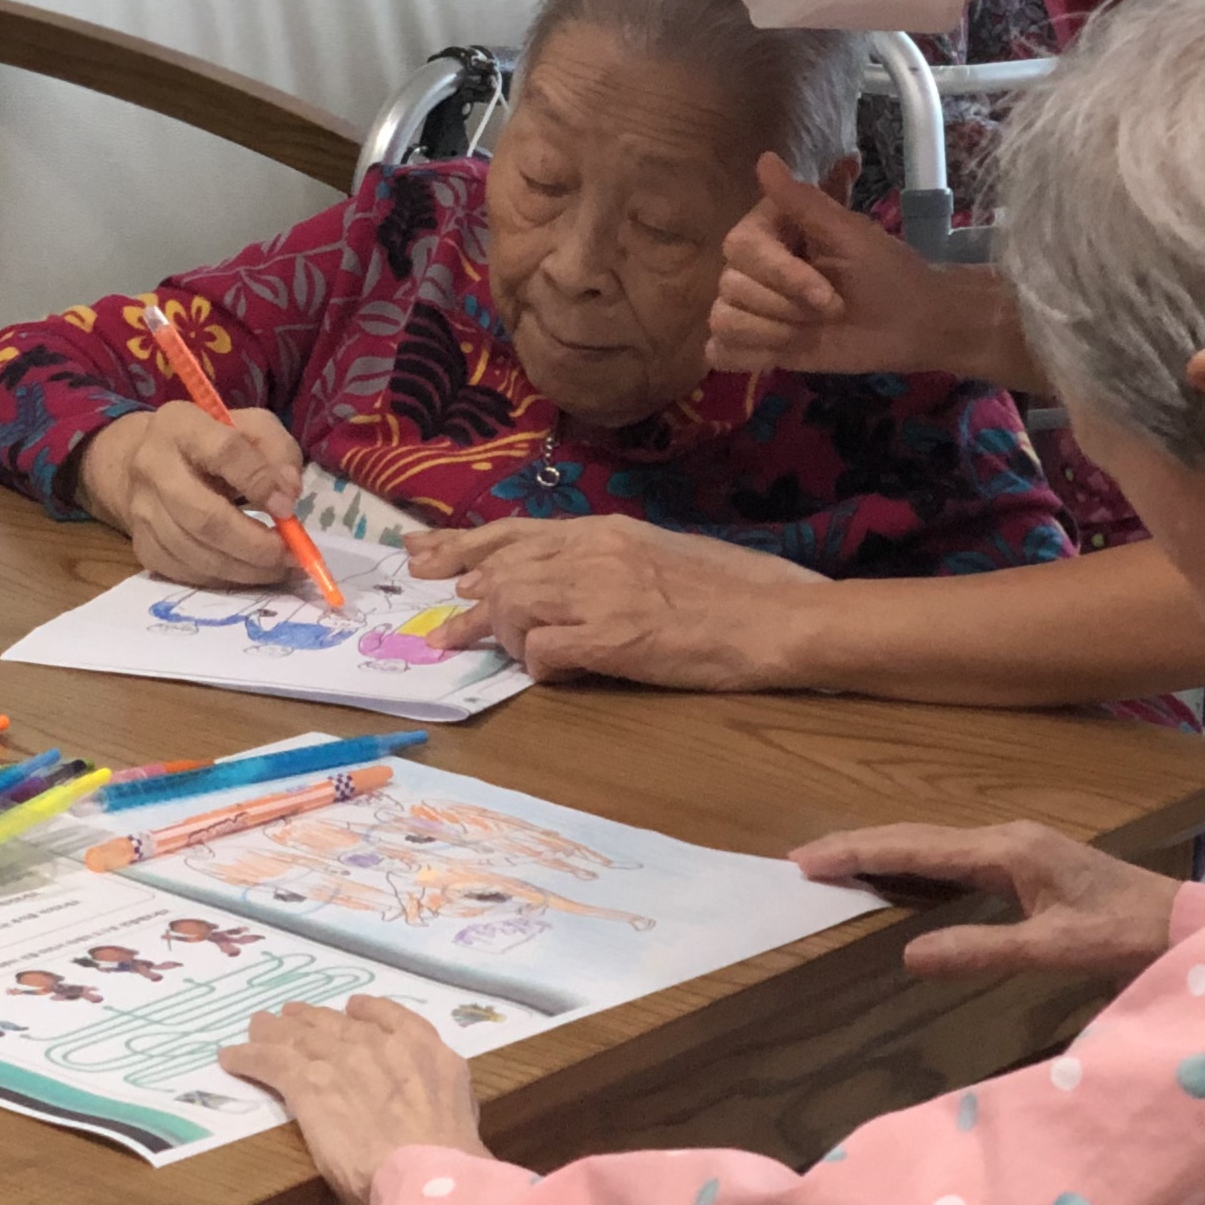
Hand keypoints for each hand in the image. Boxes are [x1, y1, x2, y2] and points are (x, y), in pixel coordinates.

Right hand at [77, 403, 308, 588]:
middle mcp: (152, 466)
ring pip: (195, 553)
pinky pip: (185, 573)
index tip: (289, 508)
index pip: (224, 452)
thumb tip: (288, 495)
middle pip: (204, 517)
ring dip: (245, 569)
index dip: (260, 482)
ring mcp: (142, 510)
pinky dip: (223, 579)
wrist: (144, 461)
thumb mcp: (250, 428)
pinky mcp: (142, 545)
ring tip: (278, 570)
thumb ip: (278, 451)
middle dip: (255, 545)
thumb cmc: (210, 443)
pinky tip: (247, 572)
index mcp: (181, 425)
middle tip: (290, 556)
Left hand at [218, 997, 484, 1204]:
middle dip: (312, 1020)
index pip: (393, 1019)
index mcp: (430, 1055)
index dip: (366, 1013)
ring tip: (258, 1028)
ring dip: (275, 1032)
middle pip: (338, 1025)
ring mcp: (343, 1061)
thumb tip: (432, 1124)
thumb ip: (442, 1107)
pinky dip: (247, 1058)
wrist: (429, 1180)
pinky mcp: (307, 1084)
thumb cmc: (454, 1170)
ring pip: (299, 1037)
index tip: (351, 1010)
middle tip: (291, 1017)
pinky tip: (230, 1057)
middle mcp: (384, 1047)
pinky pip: (269, 1061)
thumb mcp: (462, 1124)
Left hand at [405, 519, 828, 687]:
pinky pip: (545, 651)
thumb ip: (605, 561)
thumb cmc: (733, 590)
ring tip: (517, 658)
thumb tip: (557, 581)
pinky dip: (540, 667)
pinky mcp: (614, 638)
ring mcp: (602, 593)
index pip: (515, 533)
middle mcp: (595, 552)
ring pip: (512, 607)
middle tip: (443, 632)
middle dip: (468, 605)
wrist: (779, 619)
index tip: (425, 559)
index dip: (463, 547)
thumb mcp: (658, 556)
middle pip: (502, 571)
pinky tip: (559, 674)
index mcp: (606, 530)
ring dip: (507, 638)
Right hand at [710, 154, 959, 377]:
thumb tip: (765, 159)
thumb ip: (804, 202)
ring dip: (771, 333)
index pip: (741, 247)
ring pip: (724, 318)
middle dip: (784, 307)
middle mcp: (755, 266)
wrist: (914, 325)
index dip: (779, 275)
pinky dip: (744, 356)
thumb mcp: (852, 235)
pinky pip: (722, 351)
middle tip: (831, 310)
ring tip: (808, 333)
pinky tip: (778, 354)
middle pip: (731, 285)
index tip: (824, 294)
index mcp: (773, 232)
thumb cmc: (889, 273)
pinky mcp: (758, 344)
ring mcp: (755, 307)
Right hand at [793, 819, 1180, 981]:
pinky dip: (914, 863)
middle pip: (918, 835)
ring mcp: (1018, 847)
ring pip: (934, 843)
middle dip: (859, 844)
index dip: (860, 852)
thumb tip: (908, 953)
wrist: (1190, 926)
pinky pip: (954, 857)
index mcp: (1008, 850)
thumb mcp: (1058, 950)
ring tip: (835, 862)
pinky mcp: (1027, 863)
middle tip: (802, 857)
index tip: (807, 859)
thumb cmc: (1129, 937)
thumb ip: (984, 950)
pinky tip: (900, 875)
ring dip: (884, 851)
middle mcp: (1007, 838)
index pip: (918, 846)